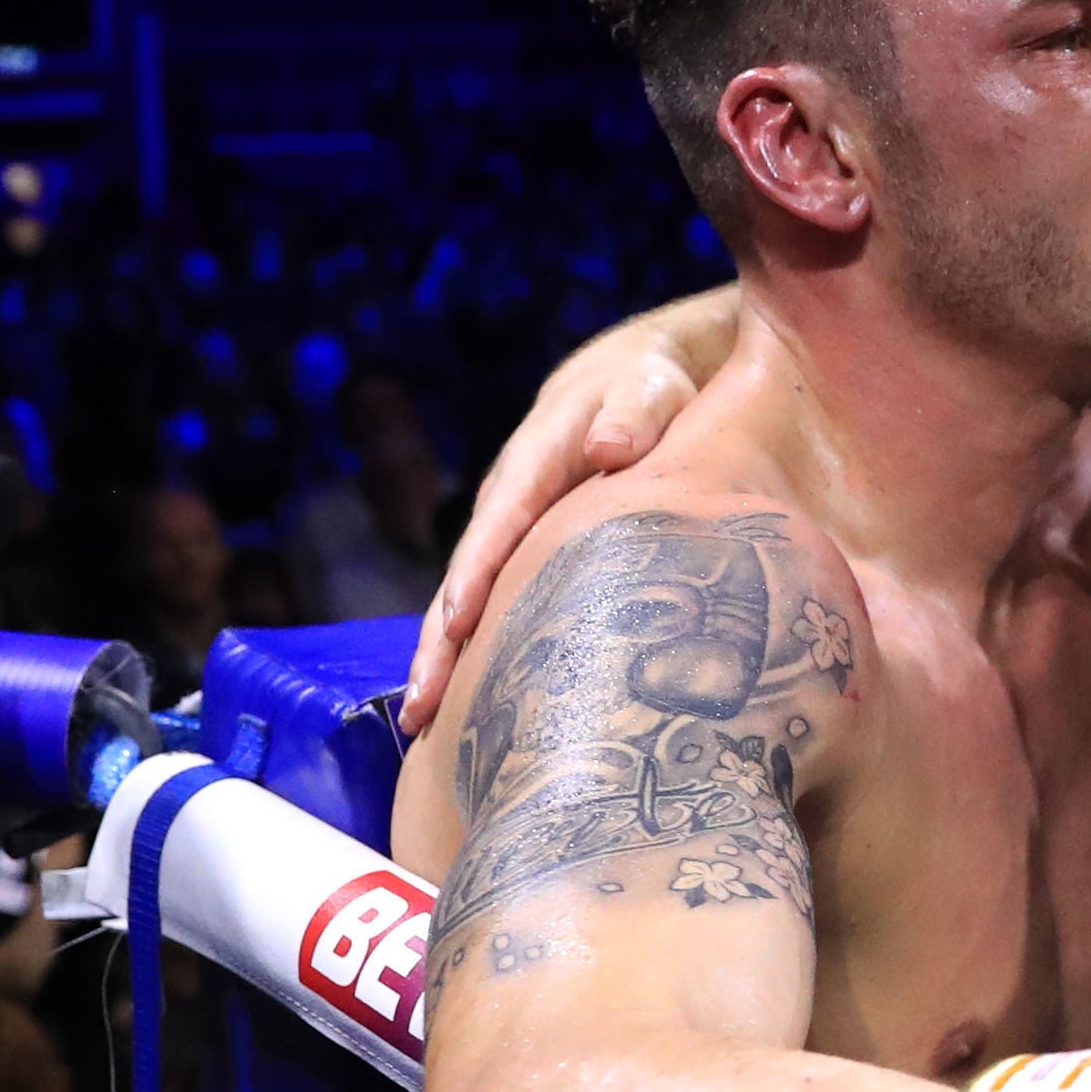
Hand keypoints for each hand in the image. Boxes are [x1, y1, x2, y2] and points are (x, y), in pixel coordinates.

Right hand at [399, 286, 739, 731]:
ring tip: (426, 724)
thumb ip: (639, 409)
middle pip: (472, 567)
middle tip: (422, 705)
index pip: (505, 515)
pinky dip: (489, 646)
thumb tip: (606, 448)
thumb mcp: (658, 379)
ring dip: (452, 655)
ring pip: (480, 591)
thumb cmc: (668, 378)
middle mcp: (520, 489)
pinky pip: (509, 598)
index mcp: (544, 448)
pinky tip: (480, 705)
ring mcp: (526, 521)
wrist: (661, 367)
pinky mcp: (542, 545)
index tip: (459, 624)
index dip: (481, 569)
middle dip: (443, 638)